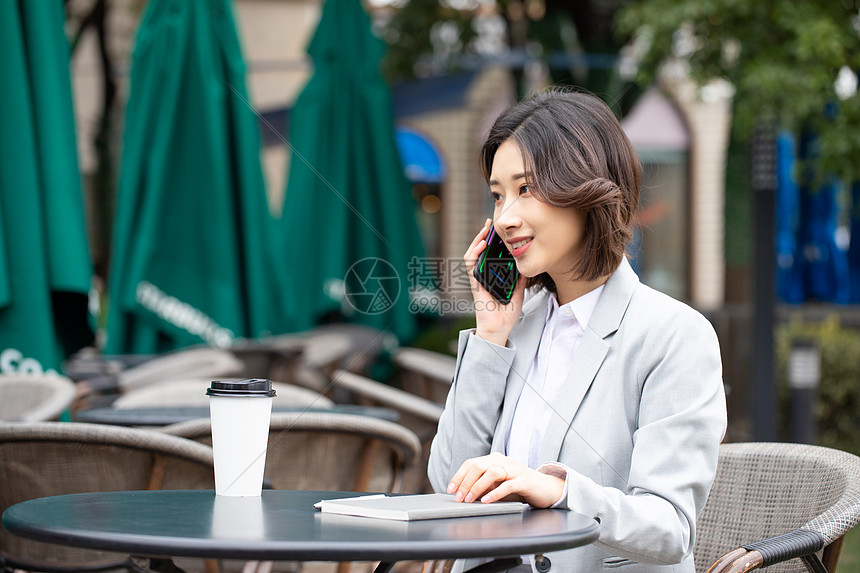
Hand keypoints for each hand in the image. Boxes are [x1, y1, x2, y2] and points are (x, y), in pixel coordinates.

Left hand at [446, 452, 564, 508]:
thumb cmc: (519, 487)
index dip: (459, 476)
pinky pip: (507, 485)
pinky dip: (495, 493)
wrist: (546, 489)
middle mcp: (504, 461)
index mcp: (495, 459)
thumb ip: (484, 485)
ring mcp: (515, 469)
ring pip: (492, 473)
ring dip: (477, 487)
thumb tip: (463, 493)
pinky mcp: (525, 480)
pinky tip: (486, 501)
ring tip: (469, 500)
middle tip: (458, 497)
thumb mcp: (498, 484)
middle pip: (479, 466)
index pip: (471, 463)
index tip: (450, 489)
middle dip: (465, 482)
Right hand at [464, 219, 525, 346]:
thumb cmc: (506, 315)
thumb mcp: (518, 293)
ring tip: (485, 229)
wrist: (499, 329)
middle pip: (480, 252)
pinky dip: (475, 253)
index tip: (497, 230)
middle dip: (483, 236)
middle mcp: (483, 276)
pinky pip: (471, 266)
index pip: (490, 255)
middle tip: (490, 223)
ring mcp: (478, 279)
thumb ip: (520, 280)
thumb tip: (525, 266)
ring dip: (477, 240)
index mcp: (492, 277)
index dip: (492, 242)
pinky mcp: (475, 284)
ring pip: (473, 255)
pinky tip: (481, 245)